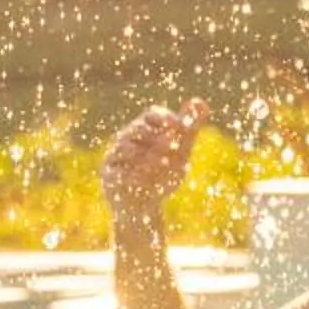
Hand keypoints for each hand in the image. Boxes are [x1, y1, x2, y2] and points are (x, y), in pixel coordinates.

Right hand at [100, 99, 208, 218]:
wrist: (143, 206)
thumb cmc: (161, 176)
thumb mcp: (180, 153)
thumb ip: (190, 128)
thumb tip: (201, 102)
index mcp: (144, 130)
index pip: (152, 114)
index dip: (166, 118)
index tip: (180, 126)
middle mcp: (126, 139)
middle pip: (138, 128)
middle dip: (158, 136)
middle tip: (175, 146)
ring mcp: (115, 156)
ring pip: (126, 147)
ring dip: (147, 155)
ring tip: (165, 164)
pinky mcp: (108, 175)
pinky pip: (116, 170)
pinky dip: (131, 174)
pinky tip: (145, 181)